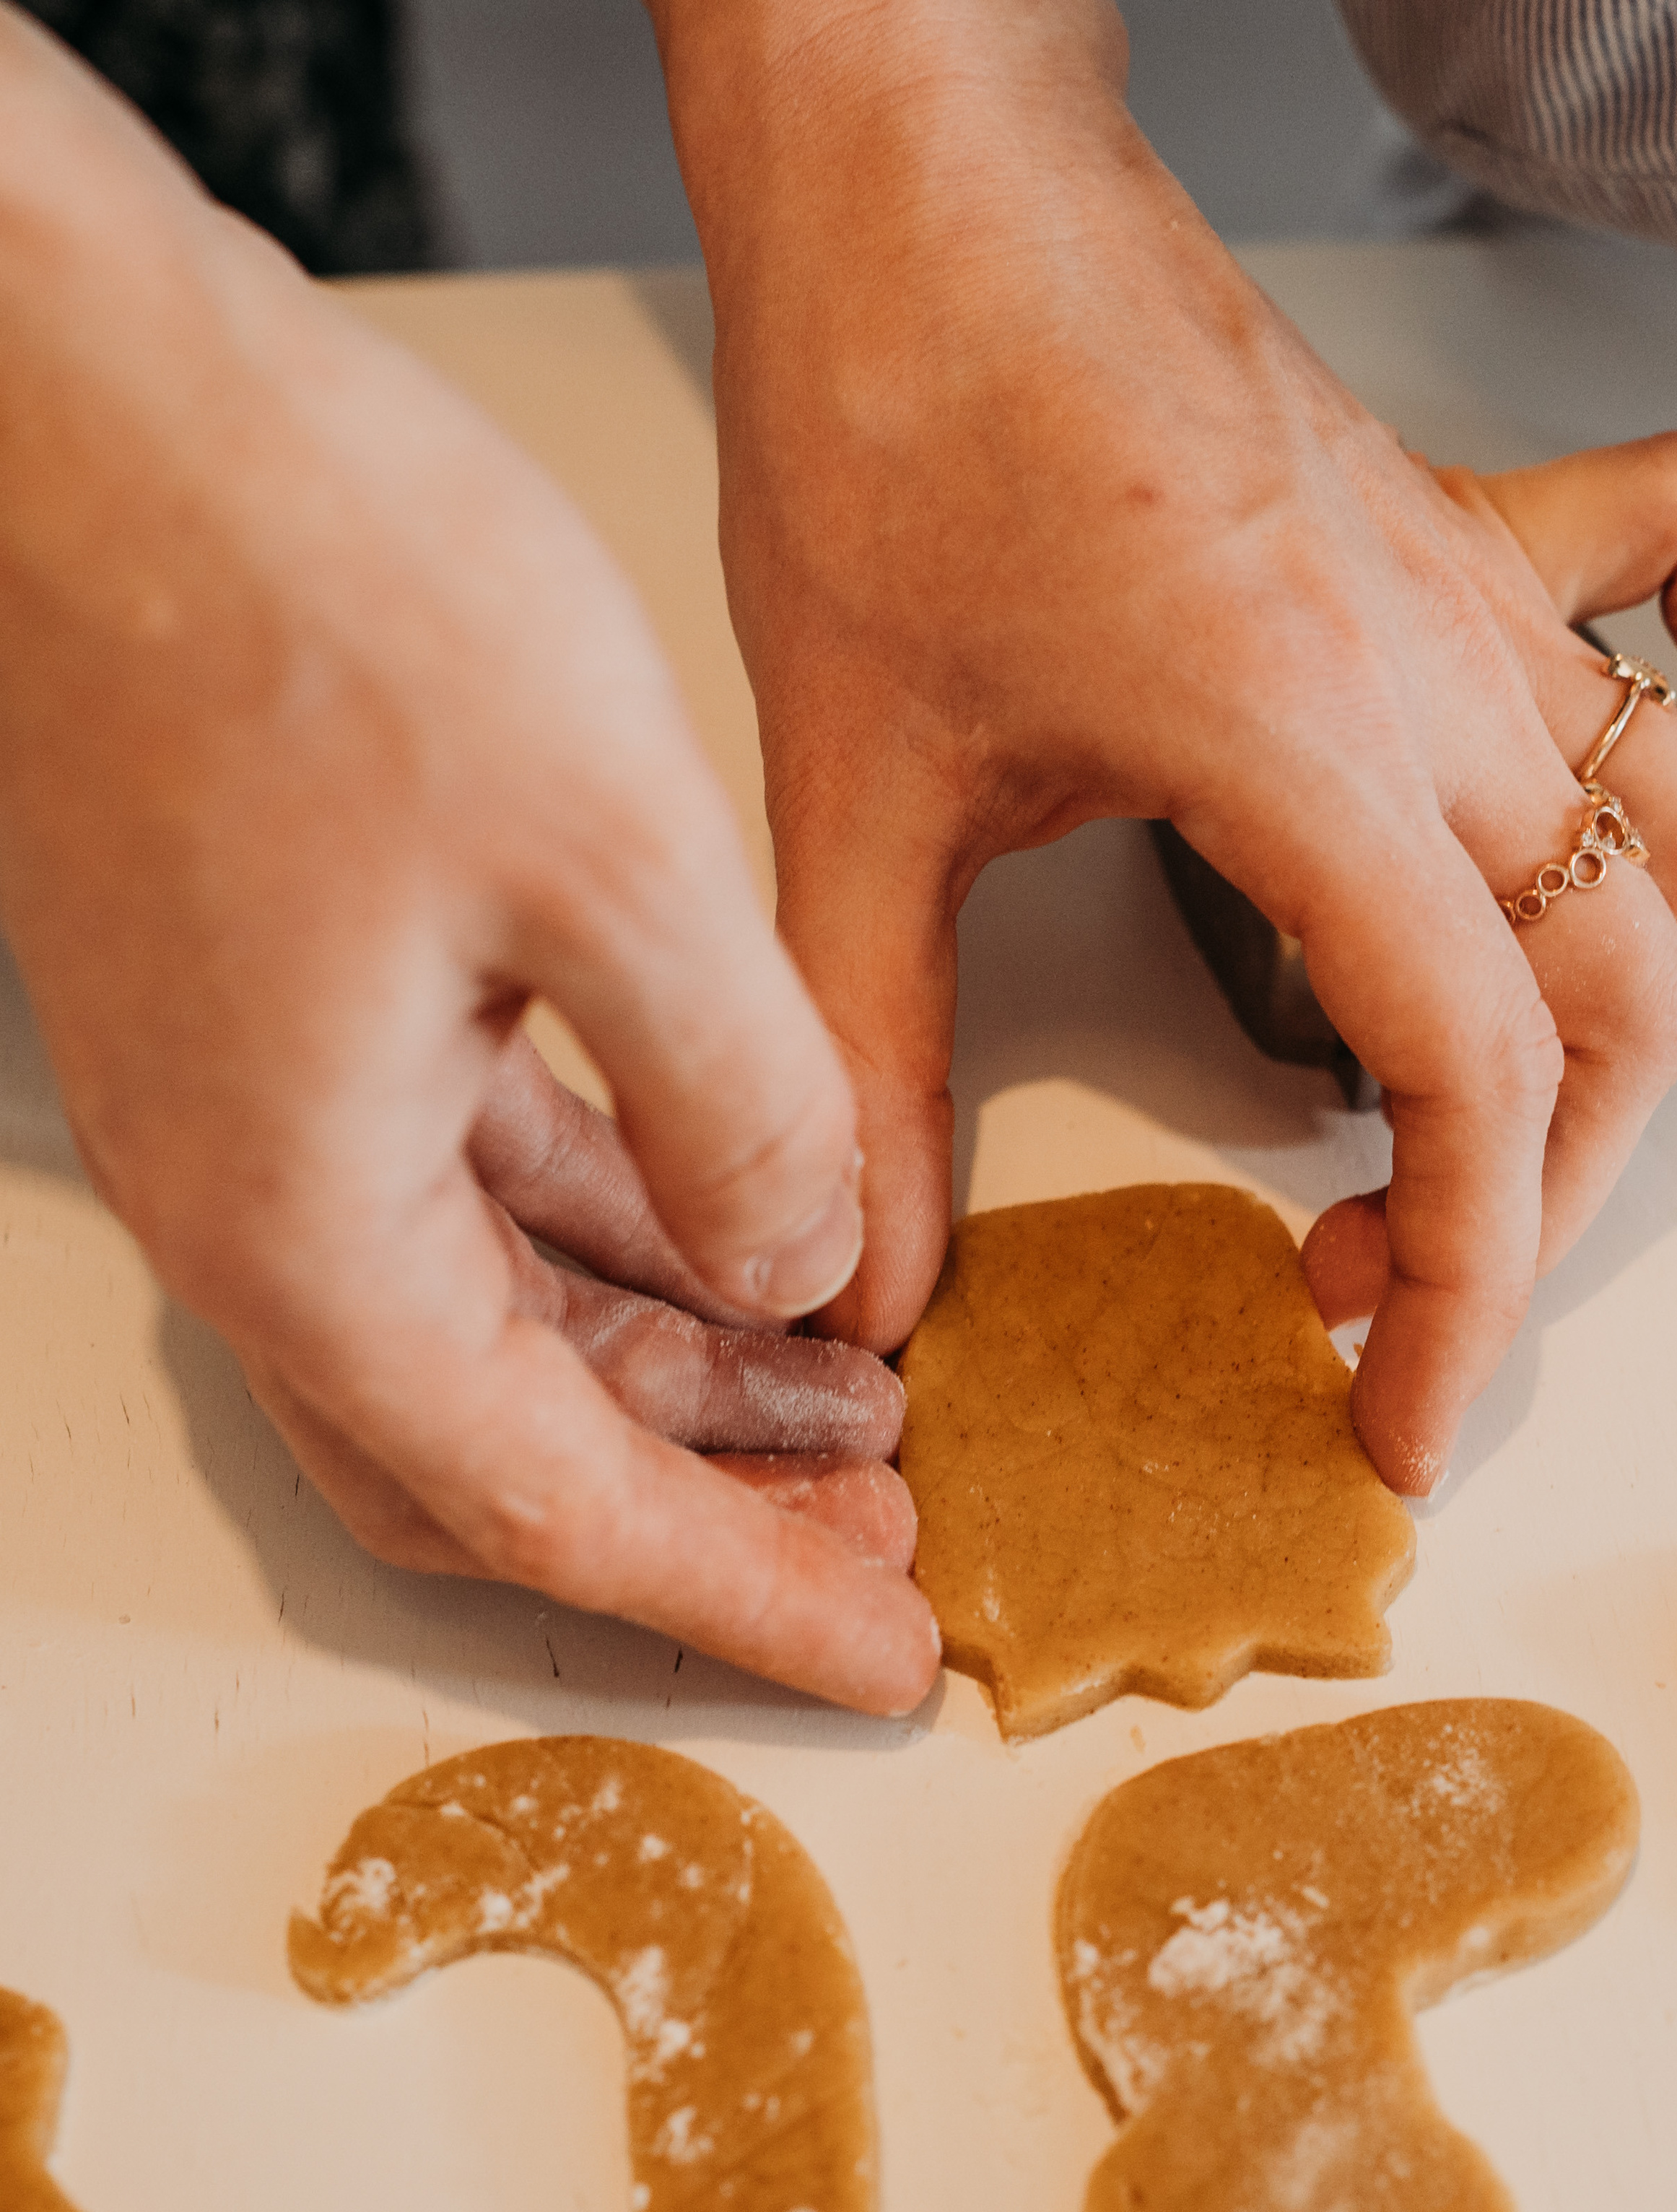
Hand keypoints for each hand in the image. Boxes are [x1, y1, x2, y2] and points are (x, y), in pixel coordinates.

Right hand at [0, 12, 937, 1710]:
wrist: (92, 393)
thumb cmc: (311, 586)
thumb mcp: (614, 858)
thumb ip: (735, 1108)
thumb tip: (799, 1274)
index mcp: (319, 1229)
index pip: (561, 1503)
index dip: (741, 1599)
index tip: (891, 1659)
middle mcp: (264, 1210)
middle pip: (505, 1463)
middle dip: (705, 1521)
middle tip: (885, 1553)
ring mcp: (261, 1115)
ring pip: (493, 1341)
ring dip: (671, 1386)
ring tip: (857, 1410)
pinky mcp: (288, 1018)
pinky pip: (469, 1207)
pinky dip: (613, 1250)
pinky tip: (737, 1236)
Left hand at [654, 0, 1676, 1490]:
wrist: (927, 175)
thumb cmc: (892, 415)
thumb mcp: (850, 785)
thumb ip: (857, 1051)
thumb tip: (859, 1271)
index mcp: (1306, 750)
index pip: (1479, 1078)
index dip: (1467, 1290)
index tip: (1404, 1416)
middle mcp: (1442, 677)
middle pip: (1621, 1000)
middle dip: (1532, 1205)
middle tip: (1377, 1292)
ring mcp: (1479, 595)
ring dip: (1632, 1019)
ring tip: (1483, 1122)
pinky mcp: (1470, 527)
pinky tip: (1619, 814)